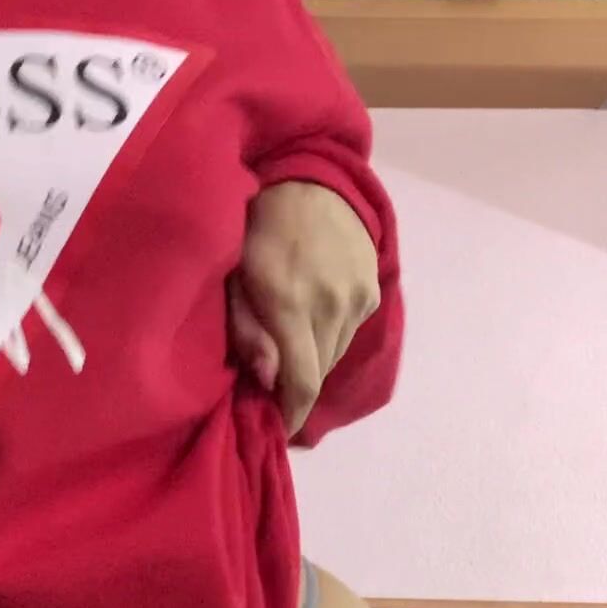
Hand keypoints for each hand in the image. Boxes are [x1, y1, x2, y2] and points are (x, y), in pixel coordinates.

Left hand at [230, 181, 380, 437]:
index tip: (278, 429)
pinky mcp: (372, 290)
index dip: (291, 415)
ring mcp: (358, 298)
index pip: (302, 383)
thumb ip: (248, 330)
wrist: (310, 178)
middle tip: (272, 386)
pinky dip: (329, 335)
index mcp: (291, 304)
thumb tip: (269, 379)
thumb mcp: (234, 275)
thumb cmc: (255, 227)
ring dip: (312, 360)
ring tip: (289, 347)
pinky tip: (310, 315)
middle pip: (319, 374)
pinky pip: (349, 330)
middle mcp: (332, 306)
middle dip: (296, 388)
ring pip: (335, 354)